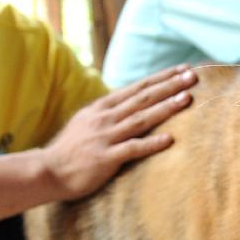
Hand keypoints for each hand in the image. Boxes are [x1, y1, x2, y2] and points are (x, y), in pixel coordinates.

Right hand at [41, 64, 197, 199]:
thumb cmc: (70, 150)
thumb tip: (130, 103)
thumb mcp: (87, 121)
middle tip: (193, 76)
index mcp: (102, 107)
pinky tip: (170, 139)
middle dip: (170, 85)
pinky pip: (132, 148)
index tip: (182, 69)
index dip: (161, 77)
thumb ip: (108, 112)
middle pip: (143, 97)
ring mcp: (105, 137)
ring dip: (166, 108)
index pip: (138, 87)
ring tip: (187, 99)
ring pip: (141, 118)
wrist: (46, 171)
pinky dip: (152, 143)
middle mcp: (105, 118)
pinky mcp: (105, 158)